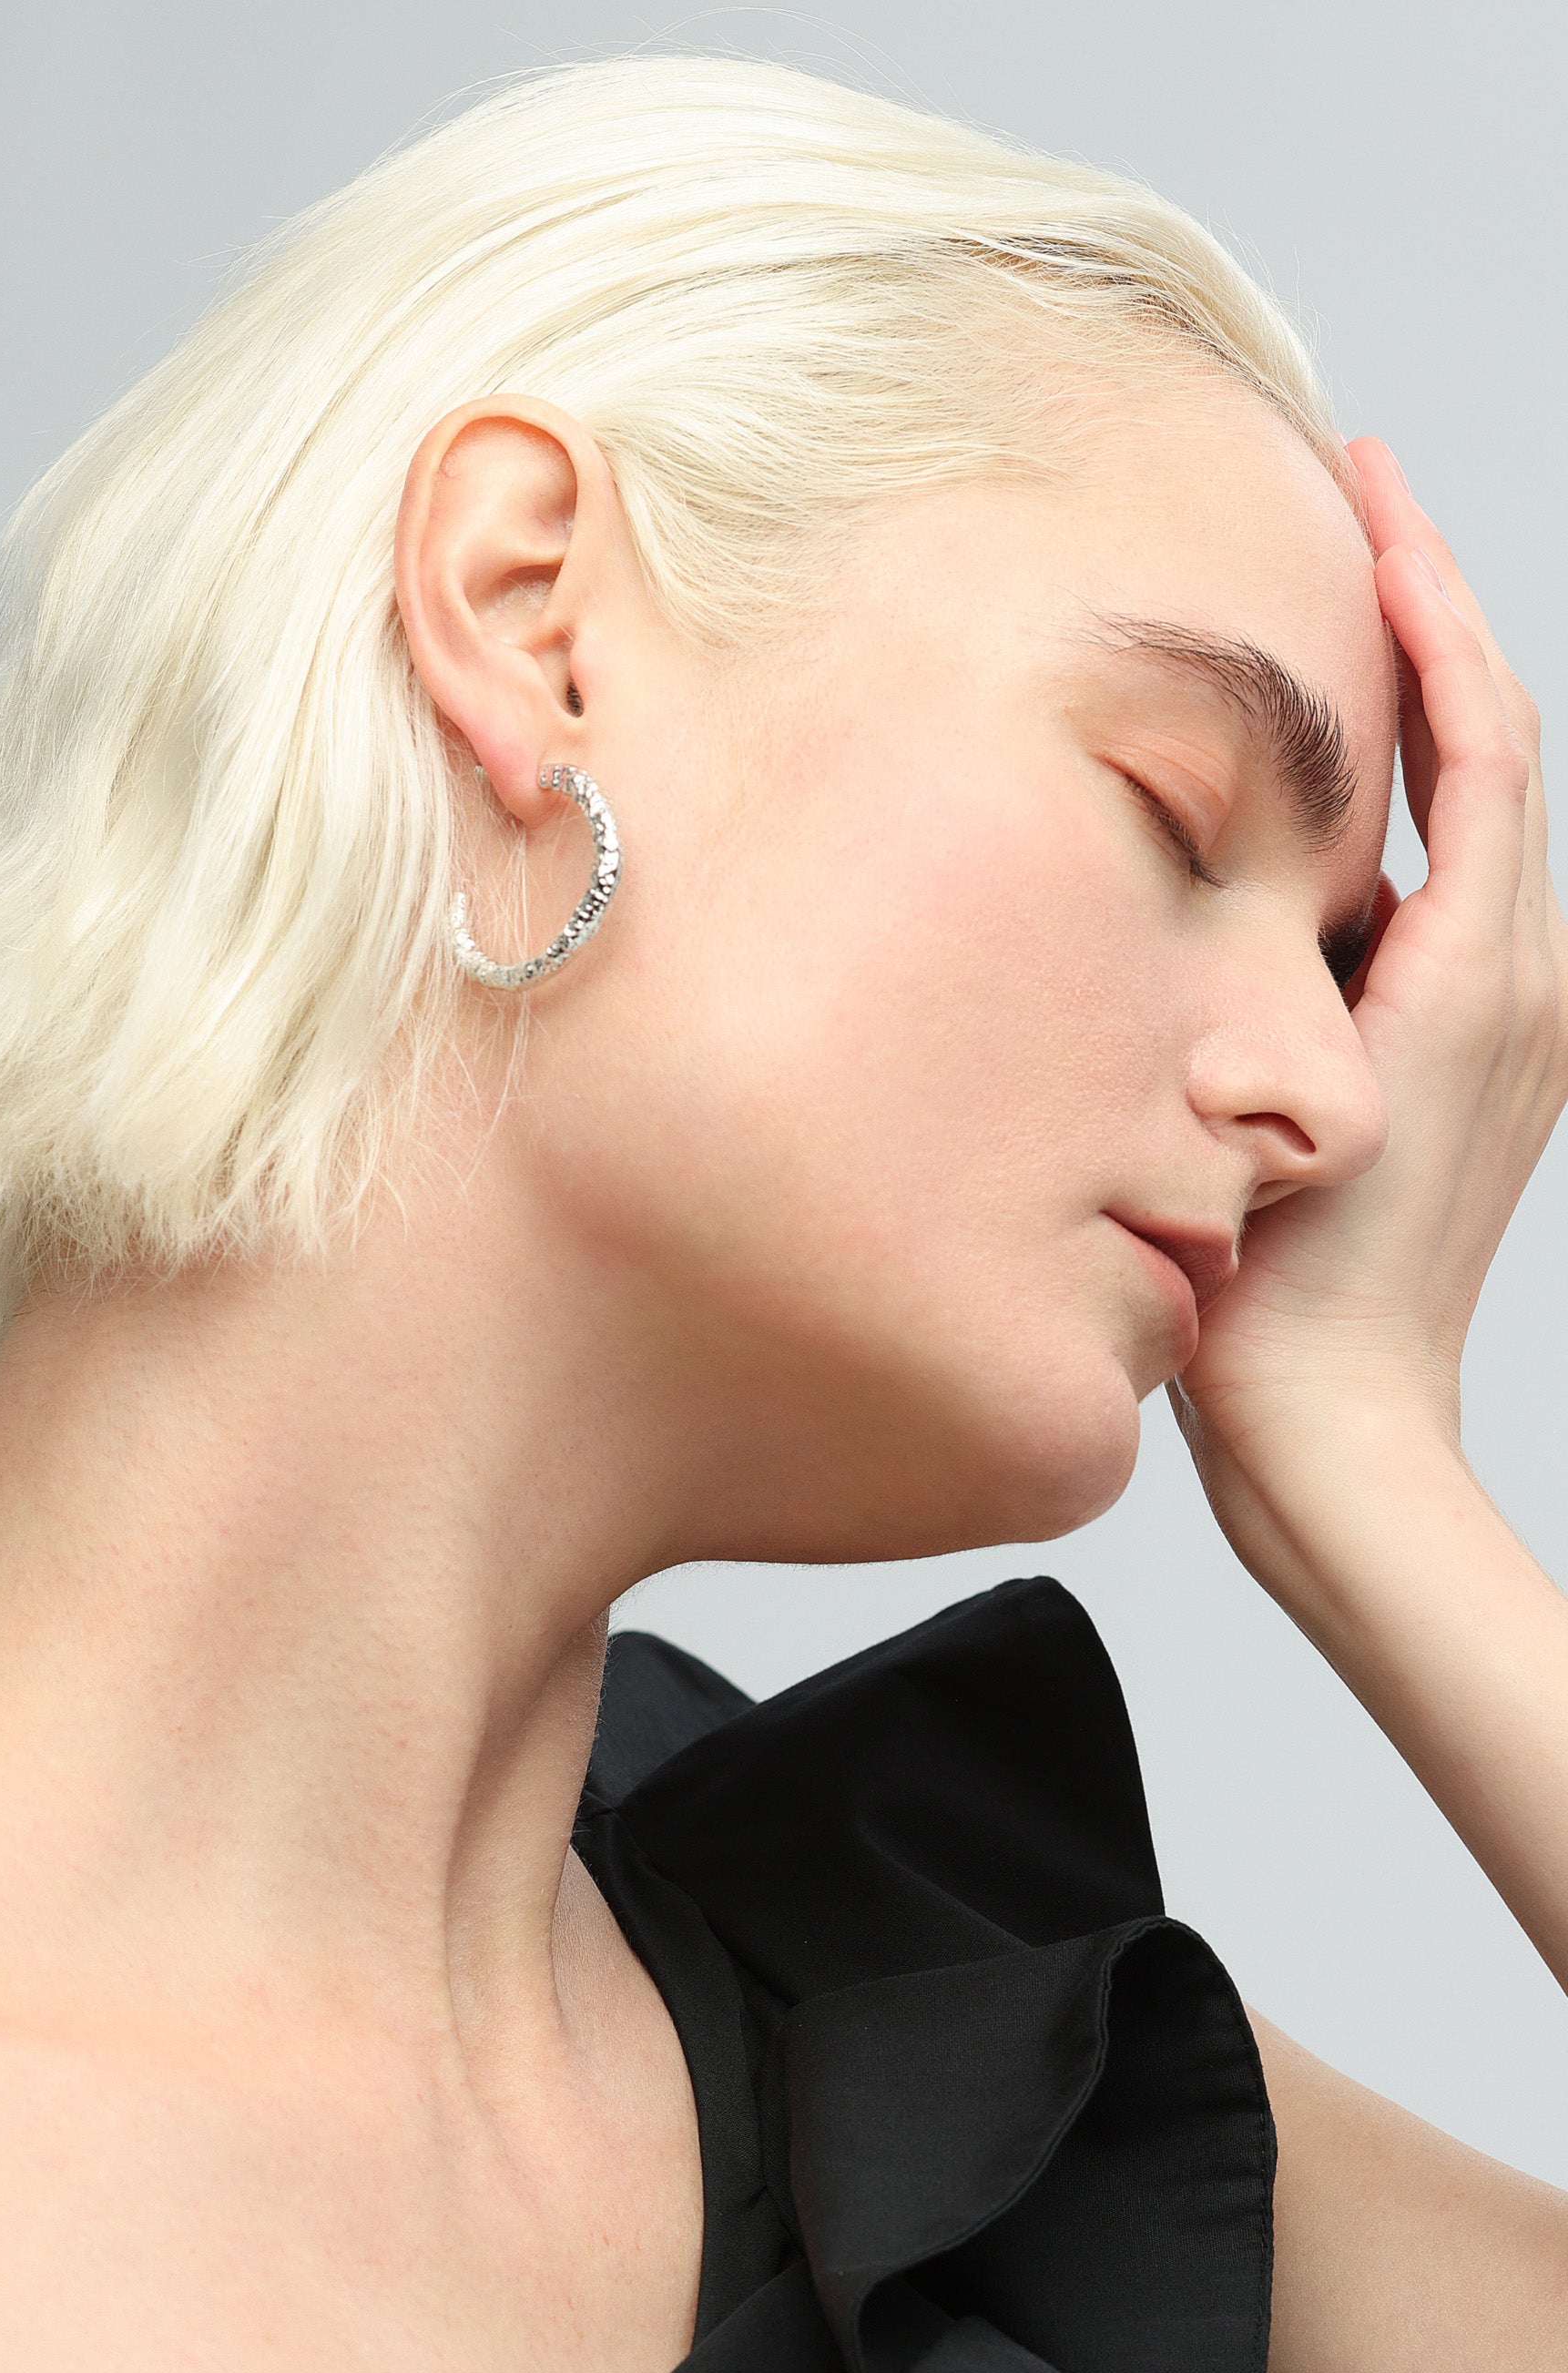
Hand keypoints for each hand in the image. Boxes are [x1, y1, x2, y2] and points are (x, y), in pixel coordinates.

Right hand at [1176, 437, 1565, 1556]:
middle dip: (1430, 613)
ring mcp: (1506, 1030)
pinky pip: (1442, 895)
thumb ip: (1330, 949)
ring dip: (1416, 702)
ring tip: (1337, 606)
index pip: (1483, 733)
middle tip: (1357, 494)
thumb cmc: (1297, 1300)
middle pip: (1493, 751)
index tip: (1370, 489)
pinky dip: (1400, 810)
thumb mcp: (1302, 1093)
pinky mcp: (1468, 1070)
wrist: (1337, 1436)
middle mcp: (1522, 988)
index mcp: (1487, 974)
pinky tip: (1322, 791)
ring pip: (1472, 817)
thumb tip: (1297, 822)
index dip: (1431, 597)